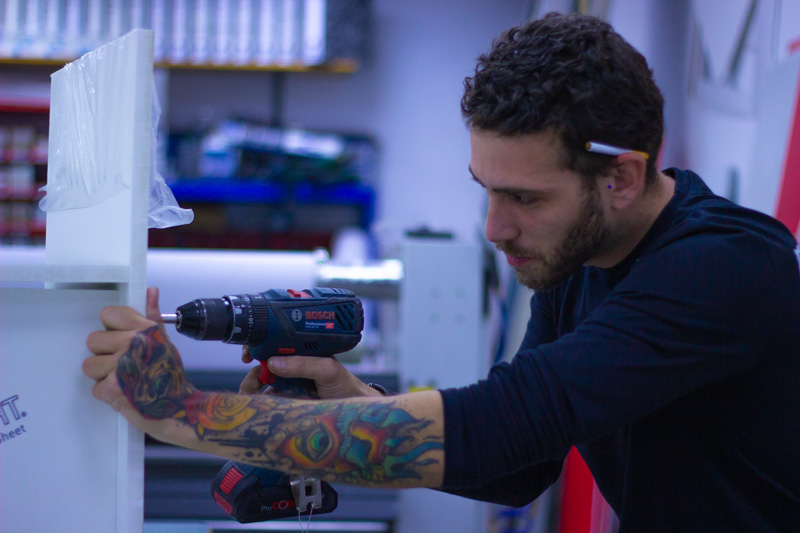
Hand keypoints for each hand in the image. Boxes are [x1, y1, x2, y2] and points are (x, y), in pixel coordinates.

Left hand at [83, 287, 195, 442]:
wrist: (180, 408)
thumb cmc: (171, 376)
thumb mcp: (164, 342)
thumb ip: (151, 317)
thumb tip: (151, 292)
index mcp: (144, 330)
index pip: (108, 314)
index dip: (111, 327)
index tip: (119, 337)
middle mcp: (133, 344)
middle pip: (93, 340)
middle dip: (105, 353)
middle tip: (123, 363)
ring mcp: (122, 366)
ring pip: (90, 365)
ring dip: (103, 375)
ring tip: (123, 380)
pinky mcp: (113, 388)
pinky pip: (95, 388)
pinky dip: (107, 394)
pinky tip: (123, 392)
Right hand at [239, 347, 384, 398]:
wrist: (353, 412)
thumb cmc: (345, 385)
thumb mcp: (327, 370)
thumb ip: (304, 364)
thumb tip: (274, 362)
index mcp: (301, 351)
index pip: (275, 343)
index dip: (259, 346)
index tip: (248, 355)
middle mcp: (293, 364)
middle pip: (264, 363)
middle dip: (252, 372)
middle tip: (249, 384)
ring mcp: (289, 383)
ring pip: (262, 382)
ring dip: (251, 388)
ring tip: (249, 396)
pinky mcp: (288, 400)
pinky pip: (268, 399)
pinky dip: (258, 402)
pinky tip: (256, 406)